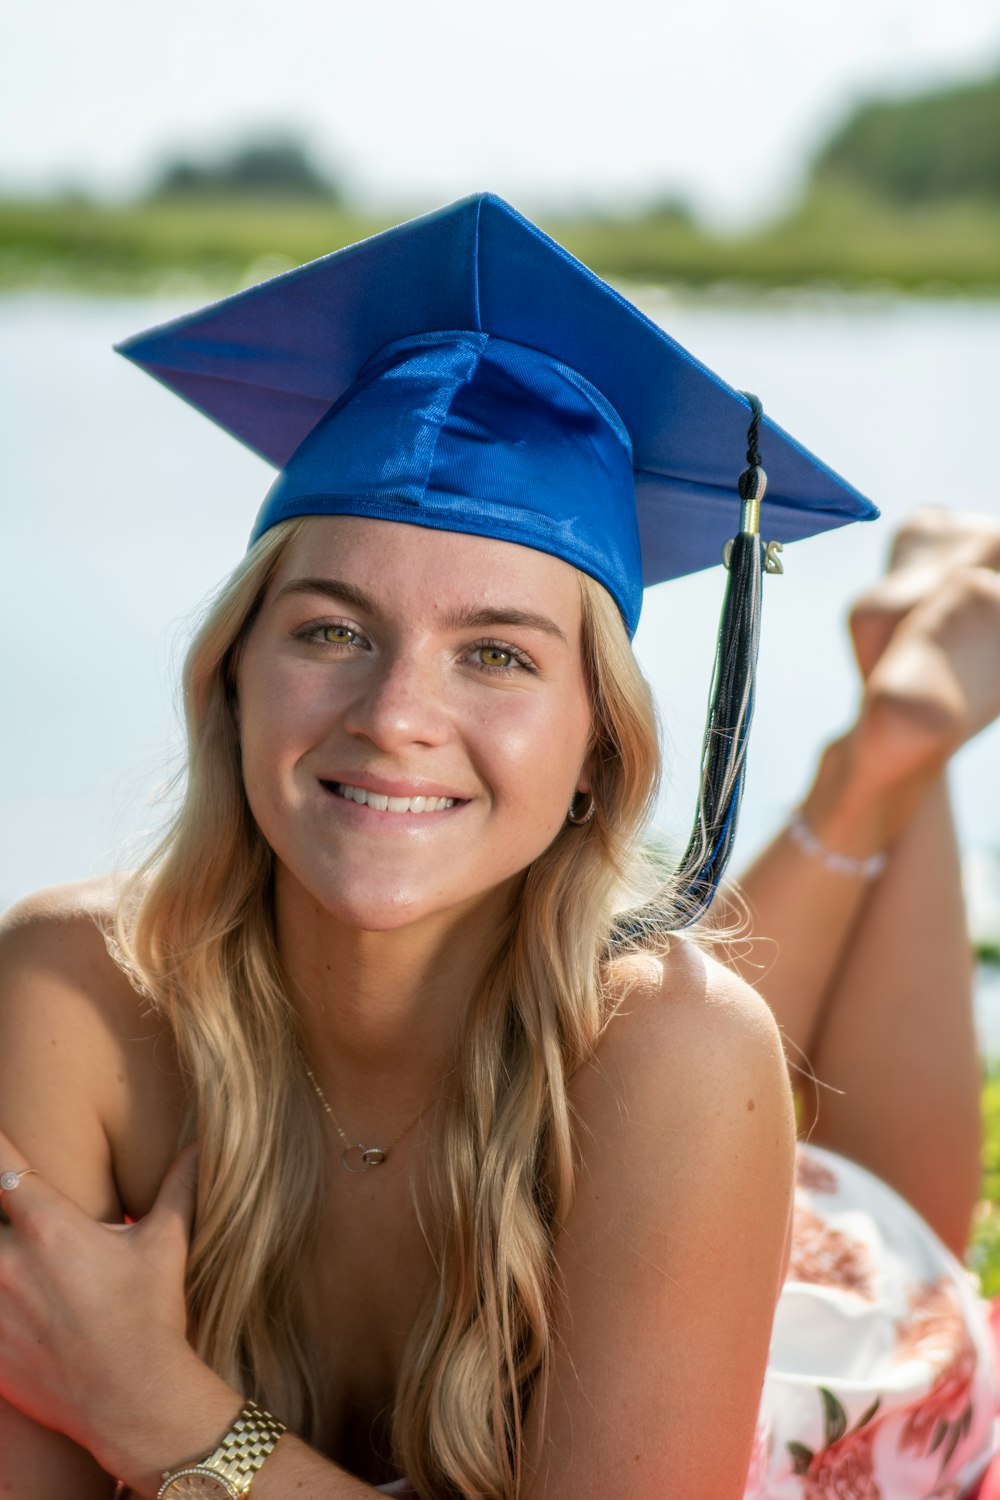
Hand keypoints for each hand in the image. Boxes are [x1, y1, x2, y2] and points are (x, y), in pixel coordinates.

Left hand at [0, 1128, 197, 1461]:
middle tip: (23, 1230)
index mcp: (49, 1228)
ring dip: (1, 1263)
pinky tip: (20, 1314)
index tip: (1, 1136)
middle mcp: (8, 1263)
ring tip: (26, 1281)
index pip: (3, 1165)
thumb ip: (179, 1187)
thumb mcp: (167, 1244)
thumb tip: (202, 1144)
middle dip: (4, 1220)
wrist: (133, 1401)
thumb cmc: (151, 1316)